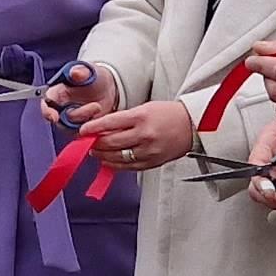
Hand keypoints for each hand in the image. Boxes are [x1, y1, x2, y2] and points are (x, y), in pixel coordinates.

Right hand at [42, 60, 113, 126]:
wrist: (109, 88)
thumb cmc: (94, 77)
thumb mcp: (90, 71)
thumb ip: (81, 71)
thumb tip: (75, 72)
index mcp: (57, 94)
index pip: (45, 105)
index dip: (46, 112)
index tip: (54, 116)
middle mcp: (61, 109)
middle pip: (61, 120)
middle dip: (78, 115)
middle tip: (95, 106)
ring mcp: (71, 121)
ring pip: (74, 128)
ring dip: (88, 118)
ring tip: (98, 106)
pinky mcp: (82, 129)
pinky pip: (84, 133)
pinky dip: (93, 127)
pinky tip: (100, 116)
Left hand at [73, 98, 196, 171]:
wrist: (192, 126)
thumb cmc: (169, 114)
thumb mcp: (145, 108)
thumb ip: (123, 119)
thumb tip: (101, 129)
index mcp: (141, 117)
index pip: (109, 123)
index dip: (92, 128)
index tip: (83, 131)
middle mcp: (144, 135)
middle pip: (110, 142)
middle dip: (95, 143)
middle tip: (88, 142)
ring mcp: (148, 151)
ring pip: (117, 157)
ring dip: (102, 156)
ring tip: (96, 152)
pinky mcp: (152, 162)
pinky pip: (128, 167)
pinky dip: (116, 165)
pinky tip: (109, 161)